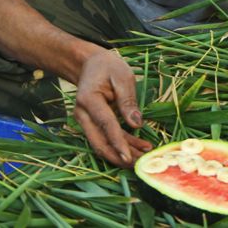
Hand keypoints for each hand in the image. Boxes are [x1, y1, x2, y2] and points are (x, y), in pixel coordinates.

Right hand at [74, 47, 151, 166]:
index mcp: (88, 99)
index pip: (105, 125)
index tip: (129, 157)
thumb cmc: (108, 67)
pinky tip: (140, 147)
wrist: (91, 64)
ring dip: (122, 153)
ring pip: (102, 144)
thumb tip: (137, 125)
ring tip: (145, 157)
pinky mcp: (92, 125)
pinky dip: (121, 144)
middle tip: (141, 163)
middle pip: (99, 142)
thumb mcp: (122, 76)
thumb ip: (128, 100)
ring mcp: (85, 121)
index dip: (118, 142)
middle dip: (119, 156)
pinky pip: (105, 138)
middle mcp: (82, 114)